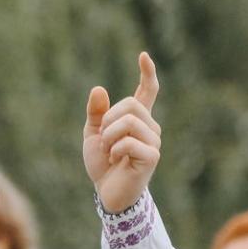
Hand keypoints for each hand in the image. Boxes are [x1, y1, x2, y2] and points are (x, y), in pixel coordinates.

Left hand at [83, 52, 160, 213]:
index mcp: (136, 119)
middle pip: (130, 104)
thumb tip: (98, 89)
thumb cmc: (103, 164)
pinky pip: (129, 141)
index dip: (147, 73)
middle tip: (103, 140)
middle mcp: (150, 127)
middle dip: (108, 120)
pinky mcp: (152, 156)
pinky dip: (115, 150)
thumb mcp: (93, 134)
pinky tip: (116, 160)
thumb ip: (96, 113)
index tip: (143, 55)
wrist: (107, 192)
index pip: (148, 91)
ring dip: (109, 137)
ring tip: (109, 151)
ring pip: (128, 121)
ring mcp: (154, 141)